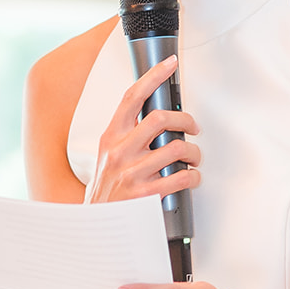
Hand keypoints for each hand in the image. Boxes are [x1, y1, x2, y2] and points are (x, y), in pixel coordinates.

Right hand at [86, 56, 201, 205]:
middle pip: (160, 119)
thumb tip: (159, 117)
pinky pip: (182, 178)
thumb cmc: (107, 188)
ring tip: (193, 159)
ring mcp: (132, 174)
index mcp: (111, 137)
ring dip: (194, 153)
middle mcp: (119, 152)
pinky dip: (194, 177)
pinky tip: (190, 178)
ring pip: (177, 149)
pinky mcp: (146, 195)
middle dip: (186, 120)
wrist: (96, 225)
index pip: (132, 97)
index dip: (153, 76)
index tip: (170, 63)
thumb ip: (128, 135)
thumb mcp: (108, 155)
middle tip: (193, 127)